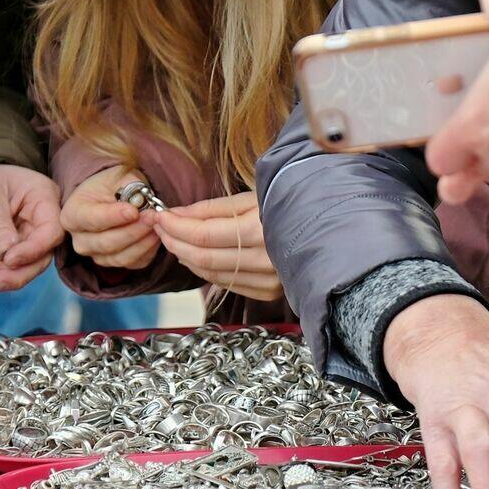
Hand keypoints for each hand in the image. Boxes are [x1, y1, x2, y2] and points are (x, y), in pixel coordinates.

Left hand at [0, 165, 63, 292]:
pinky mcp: (10, 255)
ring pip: (23, 270)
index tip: (9, 259)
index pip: (51, 232)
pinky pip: (4, 271)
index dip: (34, 250)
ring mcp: (26, 242)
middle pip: (40, 258)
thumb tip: (7, 253)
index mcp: (44, 201)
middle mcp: (40, 225)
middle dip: (16, 274)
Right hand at [61, 167, 160, 269]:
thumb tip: (140, 202)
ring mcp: (96, 255)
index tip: (133, 211)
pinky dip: (148, 250)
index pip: (91, 219)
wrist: (111, 198)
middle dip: (132, 230)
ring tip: (157, 224)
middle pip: (106, 242)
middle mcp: (80, 240)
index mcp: (72, 215)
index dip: (113, 217)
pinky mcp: (114, 263)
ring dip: (143, 242)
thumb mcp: (116, 177)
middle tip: (152, 216)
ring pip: (120, 257)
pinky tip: (157, 234)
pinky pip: (134, 262)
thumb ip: (128, 187)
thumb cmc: (110, 186)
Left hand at [151, 192, 282, 301]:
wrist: (328, 224)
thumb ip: (211, 208)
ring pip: (211, 274)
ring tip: (172, 238)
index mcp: (261, 230)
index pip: (203, 235)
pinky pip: (226, 283)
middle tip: (159, 226)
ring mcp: (269, 280)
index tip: (159, 215)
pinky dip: (204, 270)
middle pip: (203, 257)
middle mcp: (265, 260)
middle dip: (174, 241)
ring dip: (185, 257)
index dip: (175, 226)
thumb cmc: (290, 202)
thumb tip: (175, 215)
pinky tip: (193, 255)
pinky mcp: (269, 292)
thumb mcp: (252, 196)